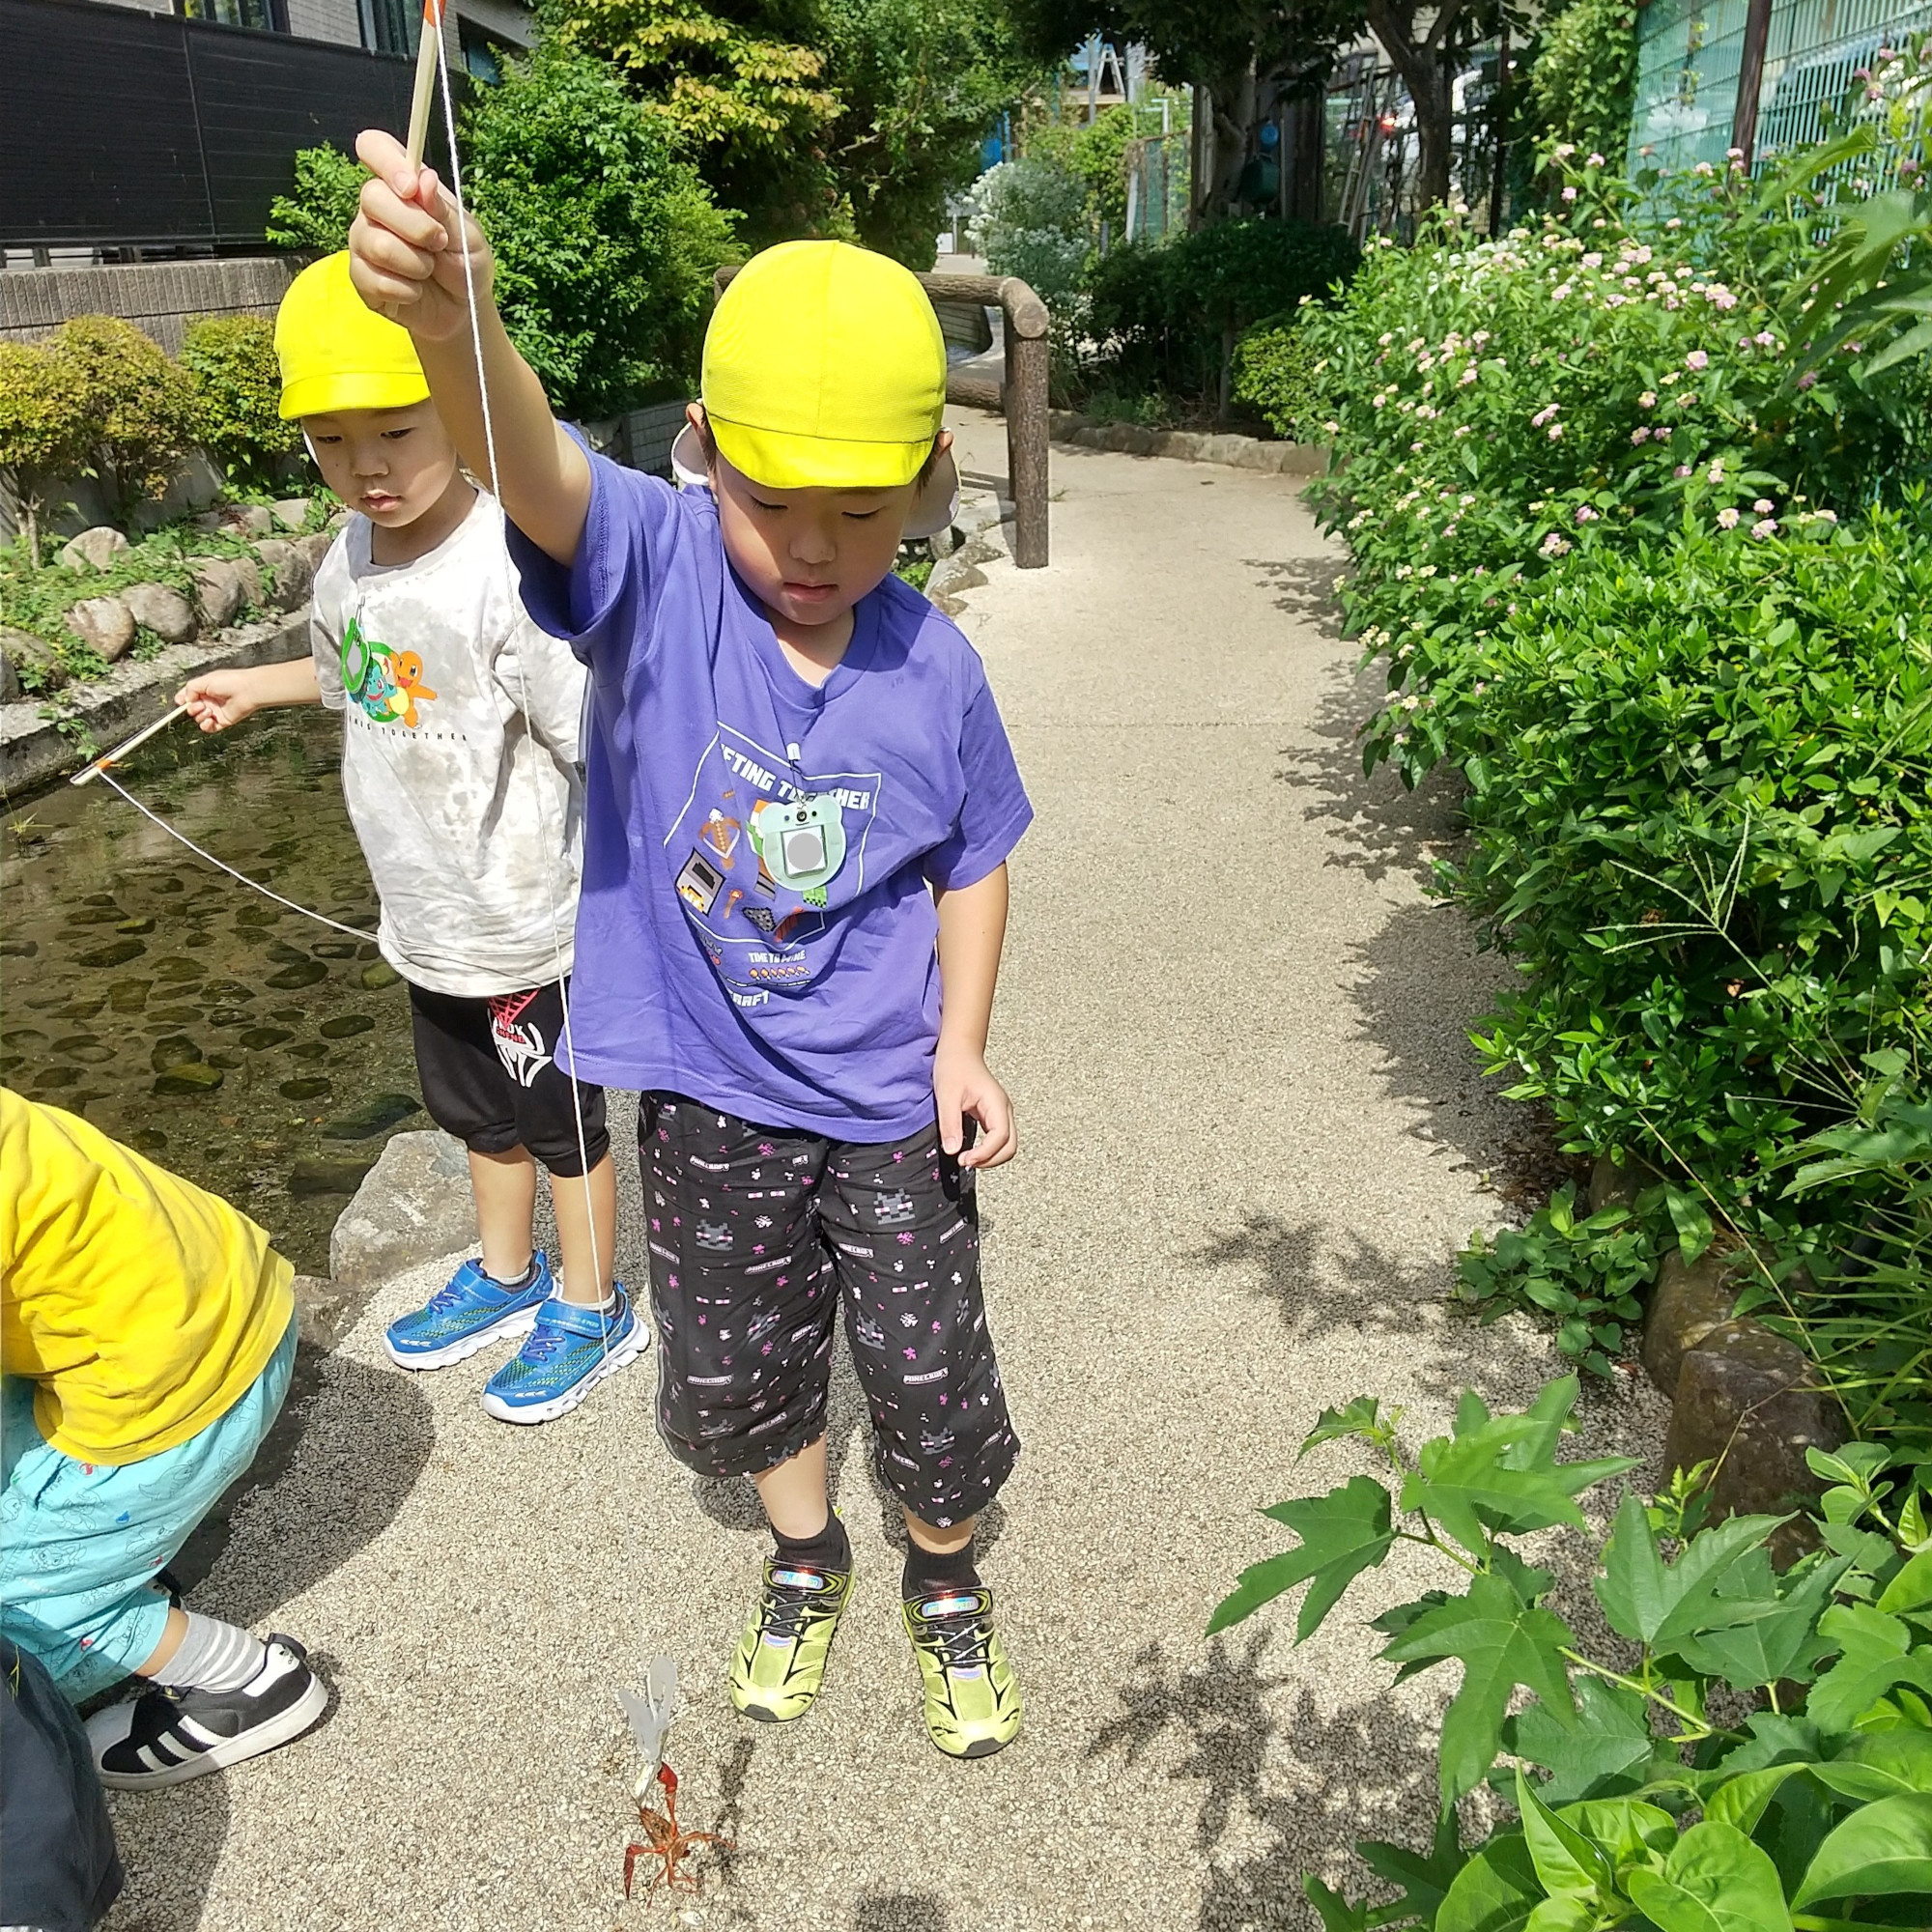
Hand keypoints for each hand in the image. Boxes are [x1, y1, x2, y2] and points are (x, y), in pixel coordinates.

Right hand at [176, 670, 259, 731]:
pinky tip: (209, 720)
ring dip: (199, 716)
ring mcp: (216, 711)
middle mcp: (209, 700)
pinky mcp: (223, 721)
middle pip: (191, 709)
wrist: (248, 690)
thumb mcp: (205, 680)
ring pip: (199, 718)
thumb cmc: (230, 681)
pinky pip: (209, 728)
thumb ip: (190, 688)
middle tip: (200, 704)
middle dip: (191, 708)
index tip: (179, 701)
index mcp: (204, 689)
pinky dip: (205, 726)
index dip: (182, 699)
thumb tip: (185, 698)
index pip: (188, 695)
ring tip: (208, 710)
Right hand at [347, 129, 493, 342]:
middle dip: (415, 226)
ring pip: (375, 242)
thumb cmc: (466, 263)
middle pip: (371, 196)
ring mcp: (363, 240)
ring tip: (429, 271)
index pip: (374, 147)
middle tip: (439, 244)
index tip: (411, 188)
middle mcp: (376, 208)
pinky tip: (415, 291)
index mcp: (402, 185)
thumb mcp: (468, 236)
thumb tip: (423, 178)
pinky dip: (406, 290)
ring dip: (415, 264)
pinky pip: (374, 279)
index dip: (386, 161)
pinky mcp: (360, 277)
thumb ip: (443, 210)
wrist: (464, 309)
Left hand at [934, 1041, 1015, 1170]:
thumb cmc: (954, 1067)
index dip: (985, 1154)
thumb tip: (953, 1151)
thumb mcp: (947, 1095)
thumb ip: (950, 1123)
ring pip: (1007, 1145)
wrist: (959, 1050)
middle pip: (1010, 1146)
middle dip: (990, 1160)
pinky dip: (988, 1150)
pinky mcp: (994, 1115)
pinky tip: (971, 1150)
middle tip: (965, 1161)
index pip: (1001, 1137)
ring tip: (967, 1158)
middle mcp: (1004, 1110)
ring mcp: (1001, 1113)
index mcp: (997, 1103)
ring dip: (990, 1157)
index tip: (963, 1159)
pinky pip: (998, 1139)